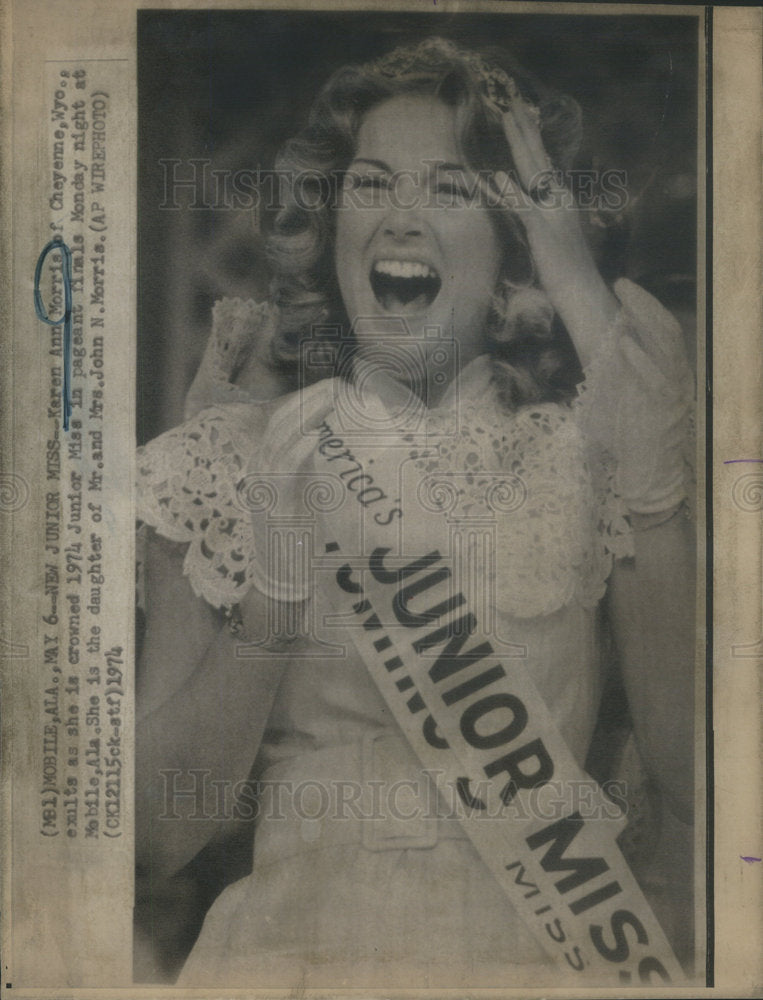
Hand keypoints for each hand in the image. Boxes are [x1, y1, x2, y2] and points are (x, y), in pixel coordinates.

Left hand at [480, 93, 618, 368]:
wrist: (582, 291)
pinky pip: (525, 209)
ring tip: (509, 119)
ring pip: (534, 173)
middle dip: (524, 131)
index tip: (520, 118)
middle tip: (512, 105)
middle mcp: (559, 200)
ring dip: (521, 145)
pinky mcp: (543, 232)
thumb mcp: (550, 238)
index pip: (542, 165)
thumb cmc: (566, 269)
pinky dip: (513, 192)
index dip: (529, 141)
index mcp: (559, 201)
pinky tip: (500, 177)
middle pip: (538, 160)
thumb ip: (538, 218)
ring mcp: (552, 213)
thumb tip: (527, 204)